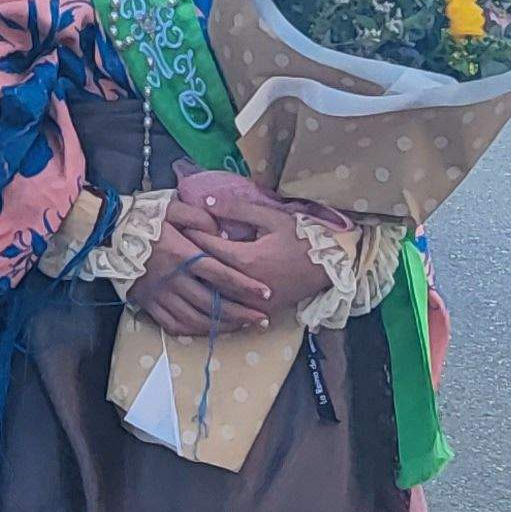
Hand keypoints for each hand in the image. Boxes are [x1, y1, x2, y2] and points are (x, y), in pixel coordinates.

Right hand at [127, 213, 274, 335]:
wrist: (107, 232)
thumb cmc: (144, 217)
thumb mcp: (174, 207)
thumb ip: (200, 218)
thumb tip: (222, 233)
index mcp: (183, 254)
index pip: (221, 275)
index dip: (245, 286)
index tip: (265, 294)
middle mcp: (173, 279)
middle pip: (213, 303)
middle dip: (241, 313)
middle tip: (261, 319)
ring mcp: (160, 295)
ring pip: (195, 319)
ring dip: (221, 326)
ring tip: (241, 327)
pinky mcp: (148, 304)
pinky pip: (173, 324)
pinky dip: (194, 330)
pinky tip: (208, 330)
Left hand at [164, 168, 337, 320]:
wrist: (335, 264)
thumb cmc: (305, 236)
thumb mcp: (273, 216)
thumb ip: (239, 208)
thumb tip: (207, 201)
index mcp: (247, 259)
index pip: (208, 247)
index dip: (193, 234)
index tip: (179, 224)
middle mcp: (247, 285)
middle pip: (207, 274)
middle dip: (190, 260)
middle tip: (175, 247)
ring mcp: (255, 301)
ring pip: (217, 296)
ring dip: (201, 283)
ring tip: (185, 271)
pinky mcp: (264, 310)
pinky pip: (233, 308)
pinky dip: (218, 300)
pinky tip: (207, 293)